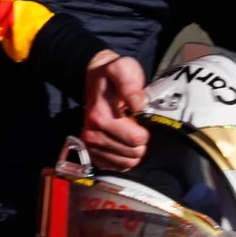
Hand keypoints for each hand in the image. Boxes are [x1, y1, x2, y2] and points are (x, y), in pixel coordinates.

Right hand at [82, 51, 149, 170]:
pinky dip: (123, 157)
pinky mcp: (92, 154)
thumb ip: (130, 85)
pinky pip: (117, 167)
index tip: (138, 119)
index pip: (136, 140)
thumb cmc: (112, 75)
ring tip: (127, 131)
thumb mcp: (122, 69)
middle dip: (139, 141)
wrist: (96, 77)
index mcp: (99, 118)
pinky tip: (122, 141)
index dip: (144, 130)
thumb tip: (137, 105)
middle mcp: (92, 135)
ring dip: (132, 150)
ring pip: (126, 163)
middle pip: (133, 154)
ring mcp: (90, 146)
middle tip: (133, 124)